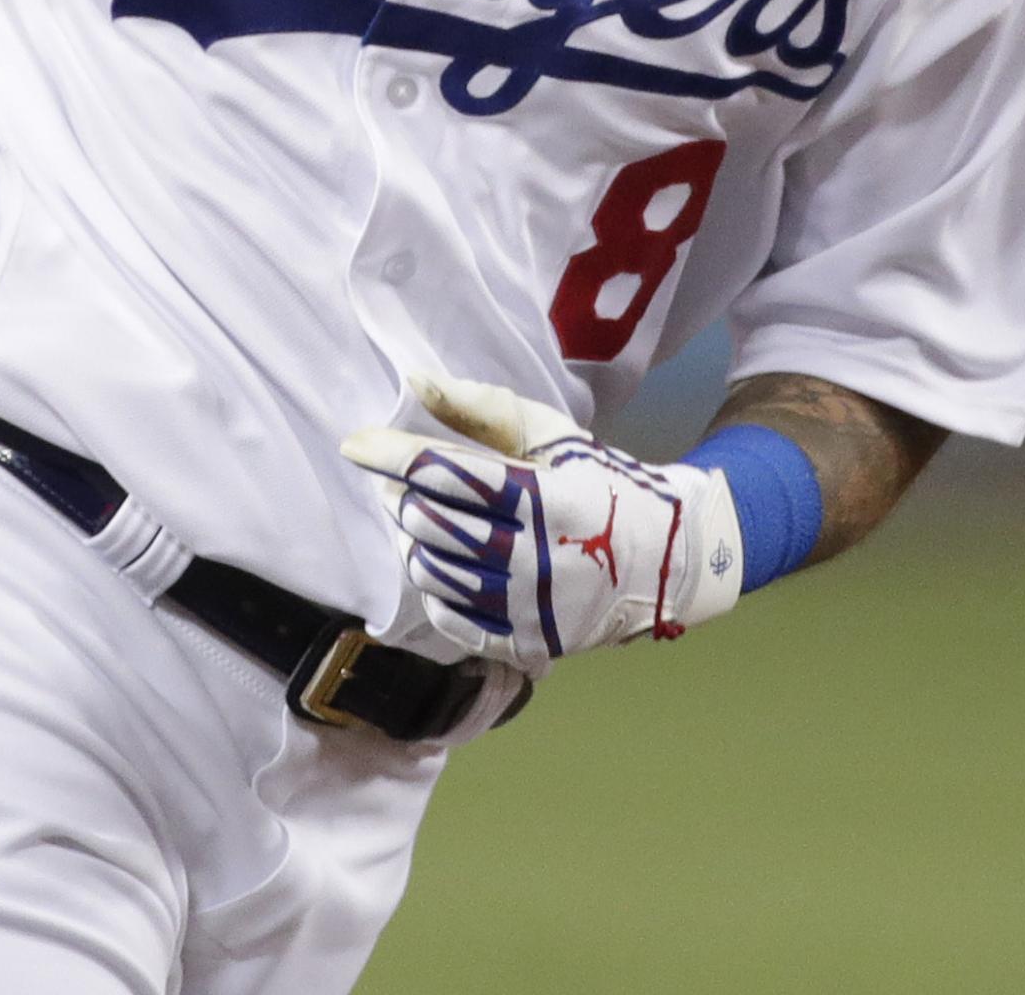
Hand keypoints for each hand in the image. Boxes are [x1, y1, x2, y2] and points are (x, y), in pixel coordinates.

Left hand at [342, 374, 744, 672]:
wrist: (669, 561)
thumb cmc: (601, 486)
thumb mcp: (555, 436)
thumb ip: (484, 408)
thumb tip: (416, 382)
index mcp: (546, 498)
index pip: (446, 474)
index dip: (392, 455)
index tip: (355, 443)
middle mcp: (538, 557)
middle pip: (428, 523)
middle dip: (400, 497)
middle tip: (399, 486)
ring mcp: (532, 607)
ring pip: (431, 570)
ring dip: (413, 542)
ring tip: (422, 524)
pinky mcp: (528, 642)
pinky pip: (450, 618)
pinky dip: (434, 588)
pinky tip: (444, 565)